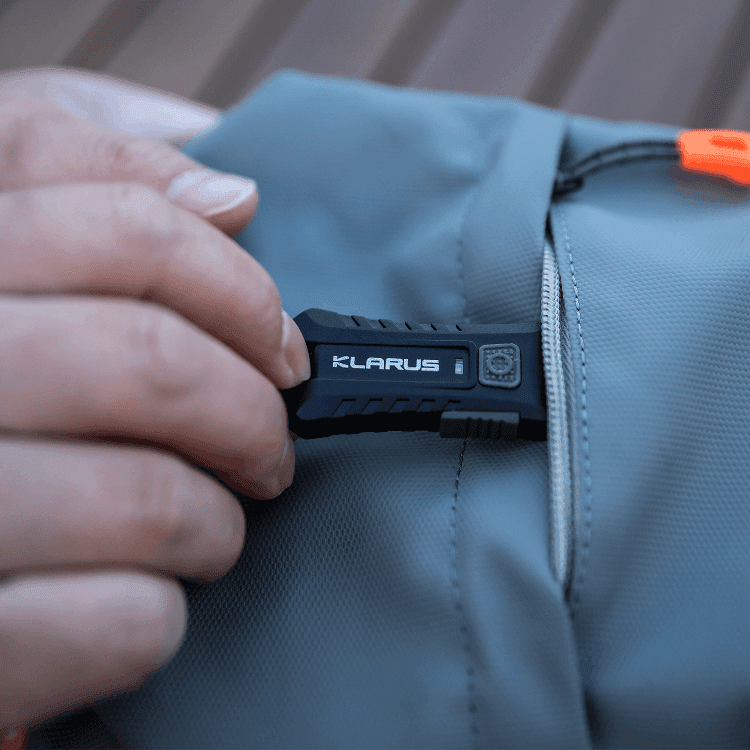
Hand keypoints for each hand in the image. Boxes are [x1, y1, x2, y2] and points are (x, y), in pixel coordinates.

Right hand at [0, 97, 309, 731]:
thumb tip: (231, 194)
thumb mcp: (12, 250)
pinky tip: (141, 595)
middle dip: (250, 413)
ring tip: (208, 523)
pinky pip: (123, 623)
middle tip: (267, 444)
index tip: (279, 341)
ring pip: (148, 500)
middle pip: (150, 362)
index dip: (237, 287)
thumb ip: (94, 189)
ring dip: (214, 520)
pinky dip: (159, 613)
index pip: (123, 228)